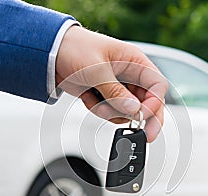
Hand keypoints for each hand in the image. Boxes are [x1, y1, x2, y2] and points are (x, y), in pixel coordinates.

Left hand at [55, 26, 167, 141]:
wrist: (50, 53)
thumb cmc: (74, 48)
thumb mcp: (96, 70)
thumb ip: (115, 92)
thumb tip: (134, 109)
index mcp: (134, 61)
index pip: (157, 85)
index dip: (155, 102)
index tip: (143, 115)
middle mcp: (130, 75)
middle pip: (148, 102)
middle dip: (144, 118)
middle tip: (146, 135)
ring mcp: (118, 87)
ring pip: (128, 111)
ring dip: (112, 112)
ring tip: (96, 101)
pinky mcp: (106, 96)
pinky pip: (111, 112)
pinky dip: (99, 110)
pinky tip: (88, 98)